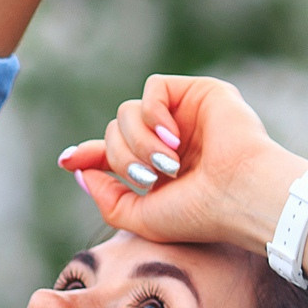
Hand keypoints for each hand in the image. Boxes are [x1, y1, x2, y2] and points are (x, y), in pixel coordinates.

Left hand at [58, 75, 307, 252]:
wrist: (240, 196)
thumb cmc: (200, 214)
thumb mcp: (143, 219)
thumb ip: (109, 200)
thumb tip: (81, 173)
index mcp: (160, 168)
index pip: (113, 152)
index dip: (88, 154)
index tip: (66, 161)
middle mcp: (171, 140)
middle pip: (114, 132)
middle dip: (121, 157)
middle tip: (149, 178)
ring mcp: (185, 116)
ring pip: (128, 112)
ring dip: (138, 142)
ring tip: (168, 164)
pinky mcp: (199, 92)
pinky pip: (153, 88)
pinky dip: (153, 114)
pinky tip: (173, 138)